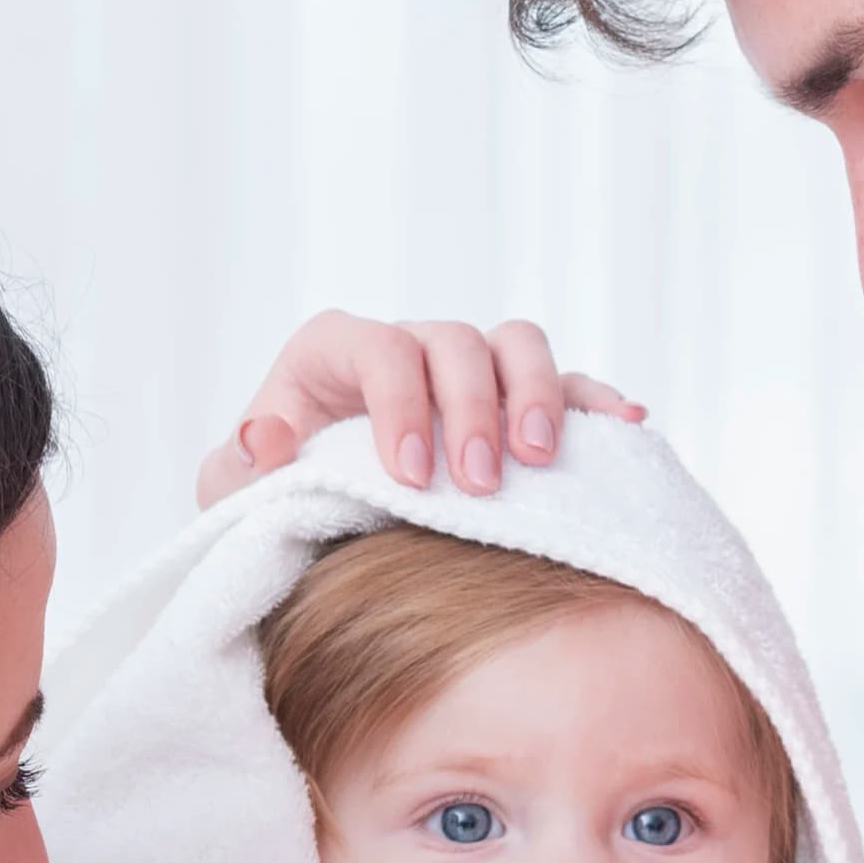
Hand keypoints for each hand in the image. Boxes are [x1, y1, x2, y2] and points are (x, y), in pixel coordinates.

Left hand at [195, 312, 643, 506]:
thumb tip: (263, 437)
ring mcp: (466, 370)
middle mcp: (408, 346)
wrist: (310, 521)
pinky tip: (626, 427)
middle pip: (455, 341)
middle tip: (479, 484)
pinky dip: (595, 399)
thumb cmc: (273, 500)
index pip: (378, 350)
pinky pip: (566, 381)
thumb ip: (238, 466)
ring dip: (536, 394)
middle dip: (473, 408)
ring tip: (539, 460)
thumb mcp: (236, 490)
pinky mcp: (512, 401)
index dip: (400, 406)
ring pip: (516, 343)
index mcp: (336, 350)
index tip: (410, 478)